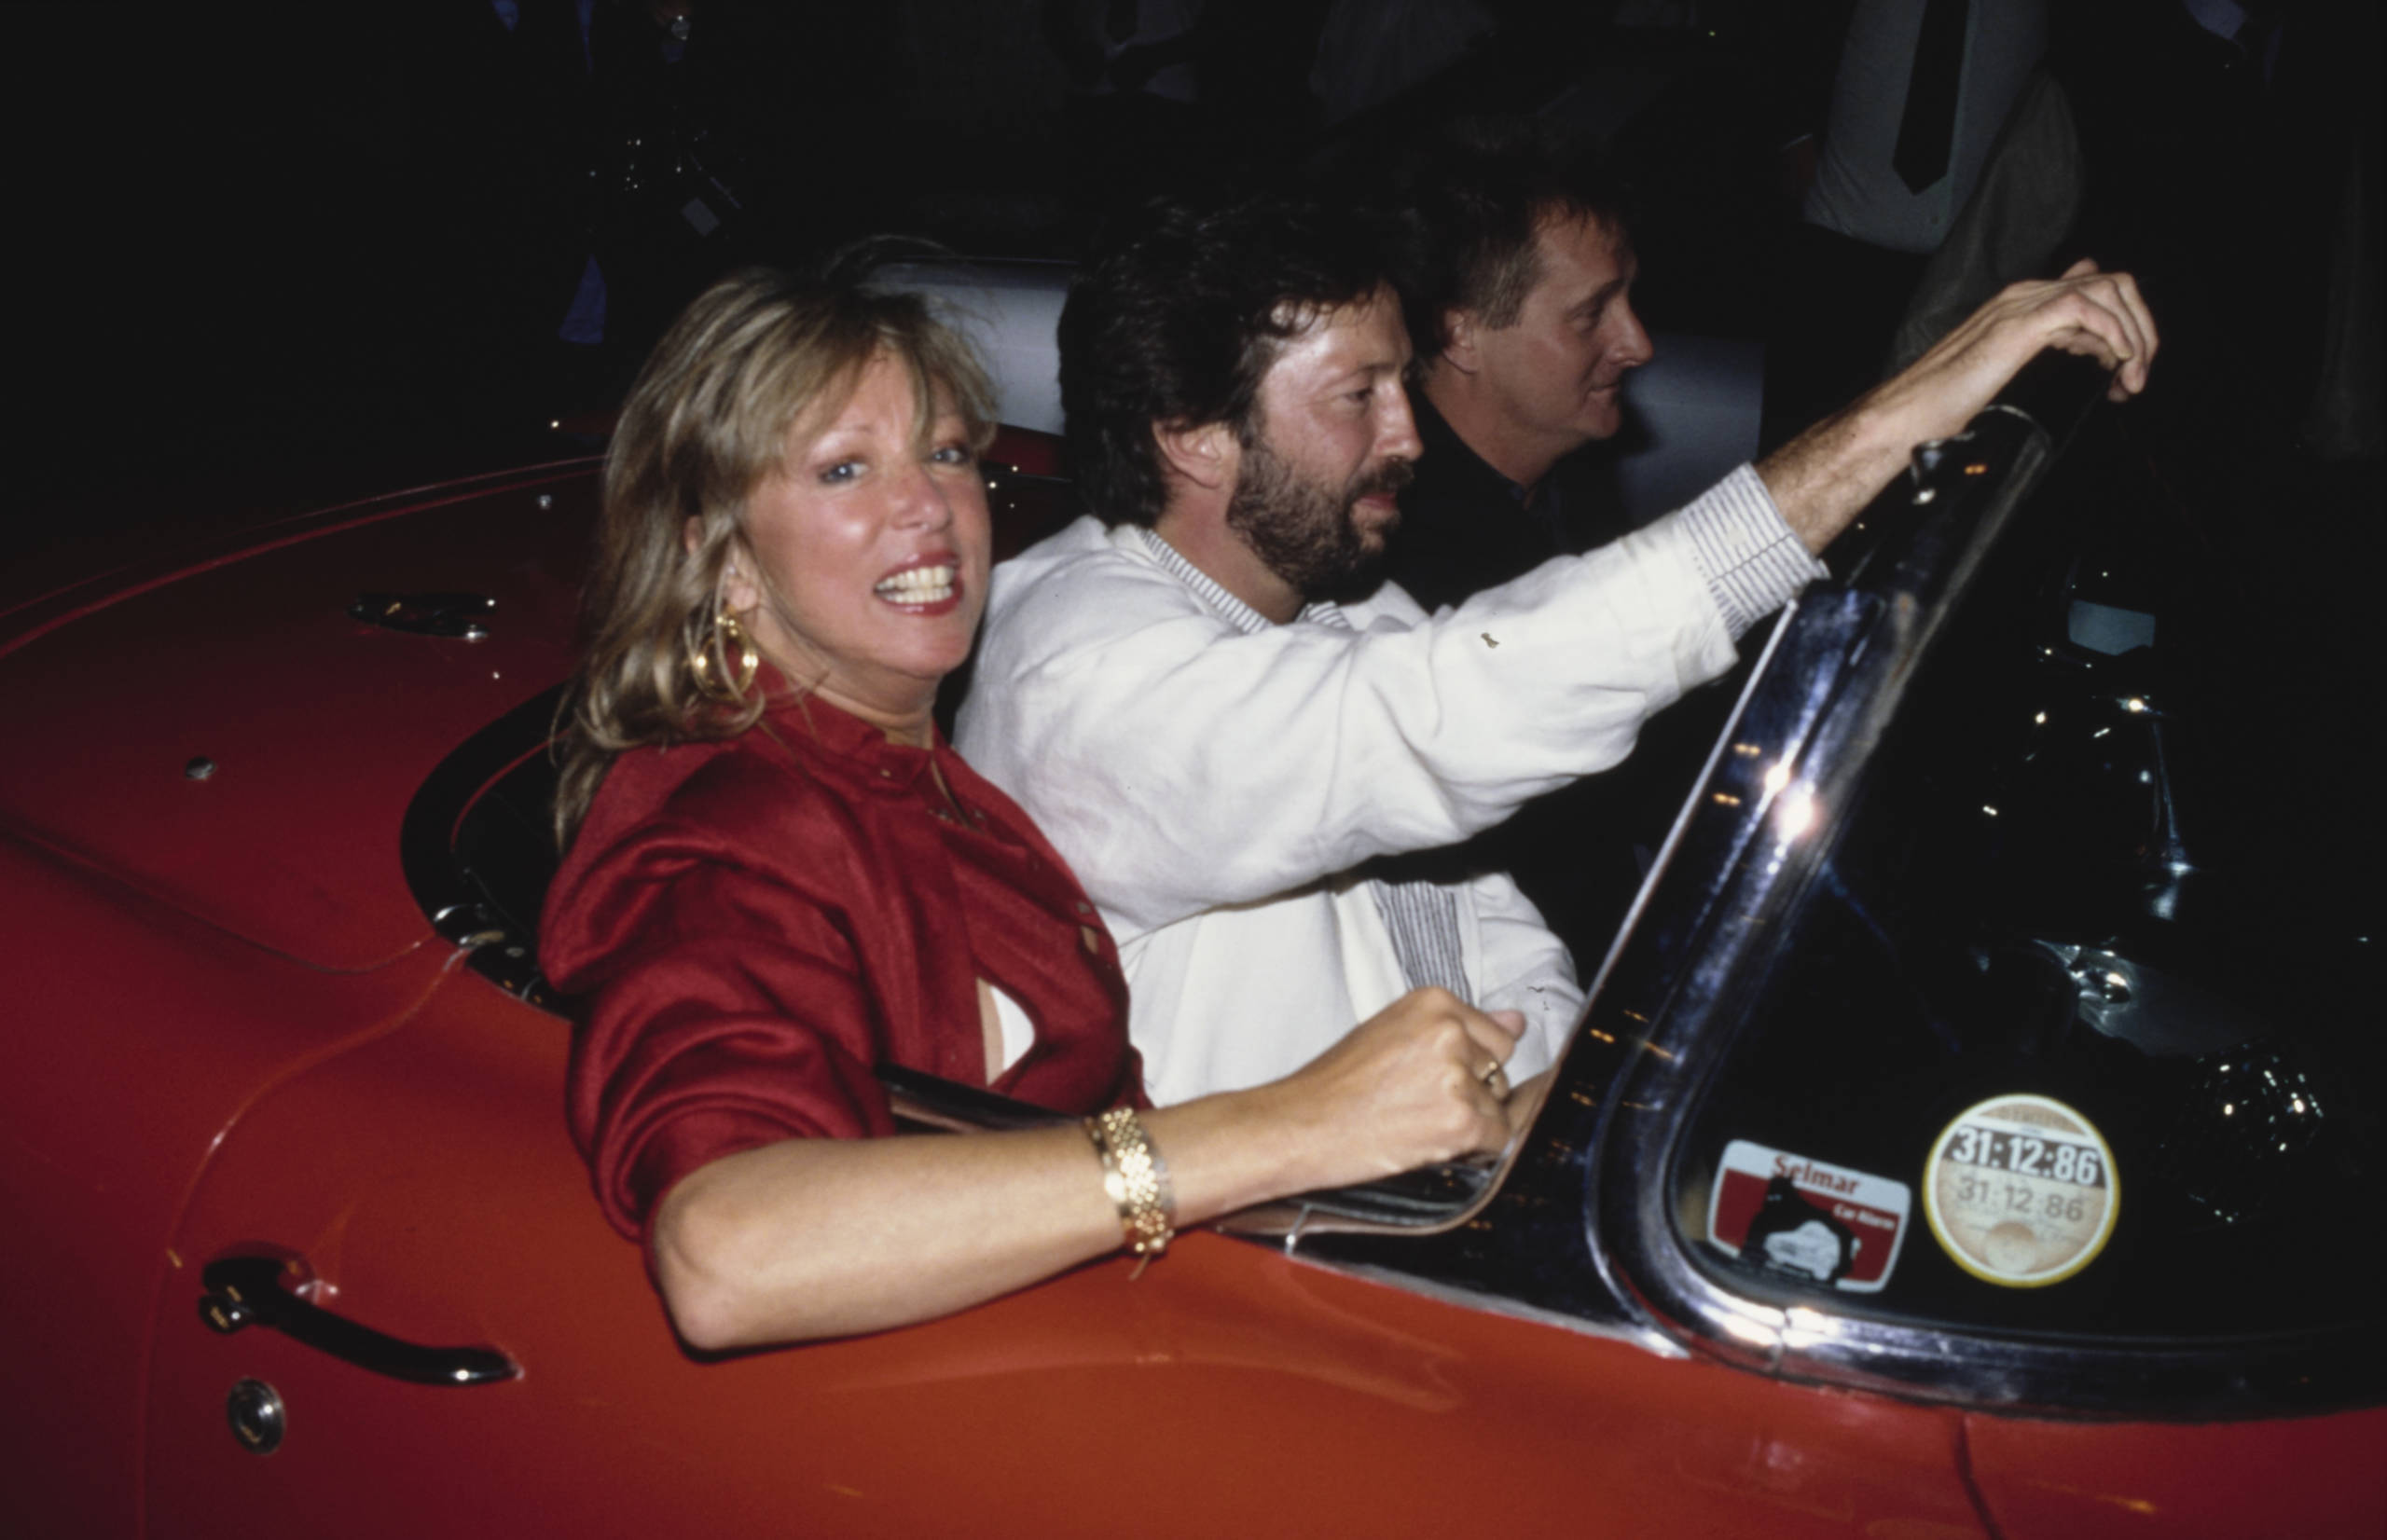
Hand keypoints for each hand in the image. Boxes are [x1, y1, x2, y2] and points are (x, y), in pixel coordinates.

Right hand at [1262, 988, 1523, 1186]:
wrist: (1300, 1126)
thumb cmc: (1335, 1083)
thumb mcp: (1392, 1033)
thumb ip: (1459, 1027)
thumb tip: (1518, 1022)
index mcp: (1434, 1001)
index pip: (1493, 1034)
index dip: (1469, 1064)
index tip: (1433, 1079)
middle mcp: (1450, 1031)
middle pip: (1500, 1069)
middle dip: (1473, 1091)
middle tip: (1418, 1104)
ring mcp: (1458, 1075)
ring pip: (1498, 1106)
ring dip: (1469, 1122)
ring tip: (1417, 1123)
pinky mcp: (1462, 1120)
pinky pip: (1497, 1139)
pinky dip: (1472, 1150)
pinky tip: (1429, 1142)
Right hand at [1762, 260, 2159, 553]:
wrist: (1905, 416)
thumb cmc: (1944, 406)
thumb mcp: (2006, 375)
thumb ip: (2040, 355)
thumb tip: (2080, 356)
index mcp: (2021, 304)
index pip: (2097, 289)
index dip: (2125, 328)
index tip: (2123, 374)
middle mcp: (2024, 294)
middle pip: (2114, 283)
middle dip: (2140, 329)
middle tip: (2135, 377)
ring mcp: (2021, 304)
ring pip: (2109, 290)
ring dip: (2134, 334)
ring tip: (2130, 378)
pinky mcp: (2019, 323)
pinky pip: (2087, 309)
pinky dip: (2113, 334)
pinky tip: (2114, 364)